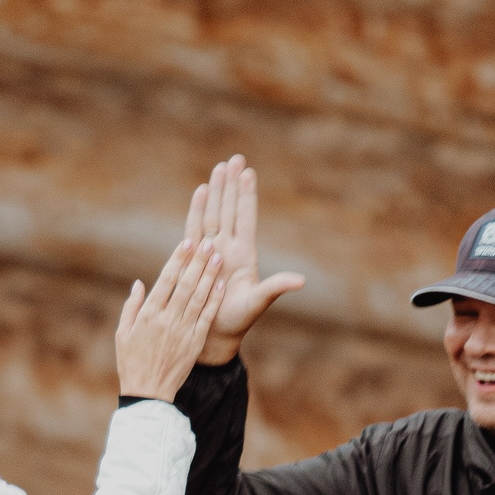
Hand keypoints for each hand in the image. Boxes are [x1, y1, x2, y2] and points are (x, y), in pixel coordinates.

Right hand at [115, 239, 228, 401]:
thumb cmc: (131, 362)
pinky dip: (214, 300)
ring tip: (218, 257)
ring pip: (199, 297)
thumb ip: (131, 307)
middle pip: (186, 284)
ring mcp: (183, 331)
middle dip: (198, 262)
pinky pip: (207, 317)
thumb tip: (139, 284)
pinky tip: (221, 284)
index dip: (178, 260)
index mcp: (148, 315)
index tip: (187, 243)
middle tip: (209, 242)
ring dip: (209, 275)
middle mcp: (167, 320)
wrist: (148, 394)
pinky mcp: (195, 343)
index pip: (165, 280)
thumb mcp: (122, 333)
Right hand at [182, 155, 305, 364]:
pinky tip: (200, 192)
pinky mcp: (195, 258)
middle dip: (232, 185)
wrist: (213, 336)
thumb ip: (276, 288)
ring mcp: (211, 251)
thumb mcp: (258, 303)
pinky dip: (197, 211)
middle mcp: (228, 249)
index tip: (249, 172)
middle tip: (235, 159)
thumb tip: (301, 281)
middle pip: (230, 210)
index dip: (247, 197)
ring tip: (219, 168)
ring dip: (216, 192)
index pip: (246, 219)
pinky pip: (194, 229)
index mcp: (245, 255)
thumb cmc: (238, 321)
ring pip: (213, 214)